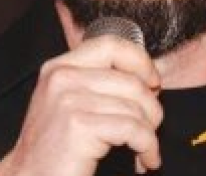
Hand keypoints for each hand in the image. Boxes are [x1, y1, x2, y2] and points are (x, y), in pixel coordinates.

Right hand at [0, 35, 162, 175]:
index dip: (140, 60)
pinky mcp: (79, 126)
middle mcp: (63, 77)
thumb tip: (144, 77)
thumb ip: (95, 82)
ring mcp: (69, 100)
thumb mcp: (67, 102)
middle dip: (151, 107)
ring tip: (146, 149)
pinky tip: (145, 159)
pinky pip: (132, 129)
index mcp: (60, 66)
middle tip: (152, 127)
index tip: (153, 81)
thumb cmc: (52, 149)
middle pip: (131, 80)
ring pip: (135, 107)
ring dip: (150, 133)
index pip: (111, 45)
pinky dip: (147, 147)